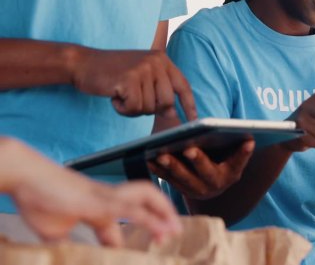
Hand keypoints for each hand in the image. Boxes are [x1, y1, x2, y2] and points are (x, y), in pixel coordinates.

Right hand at [5, 141, 180, 245]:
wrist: (25, 174)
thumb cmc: (37, 197)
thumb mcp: (53, 230)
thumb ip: (66, 243)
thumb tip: (68, 255)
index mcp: (98, 205)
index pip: (124, 218)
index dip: (138, 233)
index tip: (148, 249)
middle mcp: (107, 197)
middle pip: (145, 196)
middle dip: (162, 212)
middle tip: (173, 232)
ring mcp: (104, 196)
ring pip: (144, 196)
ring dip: (162, 211)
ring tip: (173, 229)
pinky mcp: (97, 200)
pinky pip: (128, 208)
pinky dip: (147, 218)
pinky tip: (159, 227)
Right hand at [70, 48, 196, 119]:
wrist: (82, 63)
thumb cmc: (112, 73)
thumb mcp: (141, 76)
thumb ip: (158, 90)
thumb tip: (173, 112)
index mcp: (162, 59)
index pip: (183, 86)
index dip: (189, 105)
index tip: (194, 119)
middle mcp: (156, 61)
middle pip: (166, 102)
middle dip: (150, 109)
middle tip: (132, 100)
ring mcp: (143, 69)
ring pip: (149, 107)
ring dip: (133, 108)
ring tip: (121, 94)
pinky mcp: (129, 79)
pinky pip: (134, 108)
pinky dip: (123, 109)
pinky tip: (114, 97)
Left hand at [149, 140, 254, 199]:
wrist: (217, 181)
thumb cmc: (228, 160)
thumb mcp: (237, 157)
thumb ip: (242, 151)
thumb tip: (250, 140)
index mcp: (228, 177)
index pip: (226, 166)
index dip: (220, 158)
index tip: (203, 148)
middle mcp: (212, 187)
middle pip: (199, 175)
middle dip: (190, 162)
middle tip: (185, 149)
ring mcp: (195, 190)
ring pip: (181, 179)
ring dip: (170, 167)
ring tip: (160, 154)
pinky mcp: (181, 188)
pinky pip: (168, 179)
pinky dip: (159, 169)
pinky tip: (149, 158)